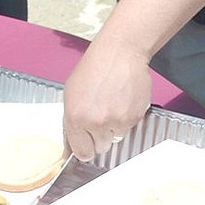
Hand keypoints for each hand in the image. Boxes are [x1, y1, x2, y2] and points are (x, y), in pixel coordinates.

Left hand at [62, 34, 152, 160]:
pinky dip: (127, 117)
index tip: (88, 143)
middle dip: (100, 136)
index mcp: (76, 117)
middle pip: (100, 147)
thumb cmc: (95, 67)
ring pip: (116, 137)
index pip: (81, 152)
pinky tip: (123, 99)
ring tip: (113, 103)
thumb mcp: (71, 94)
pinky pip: (129, 127)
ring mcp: (117, 120)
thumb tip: (71, 146)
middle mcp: (96, 122)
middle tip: (102, 115)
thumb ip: (70, 122)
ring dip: (115, 126)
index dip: (85, 147)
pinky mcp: (134, 116)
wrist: (120, 52)